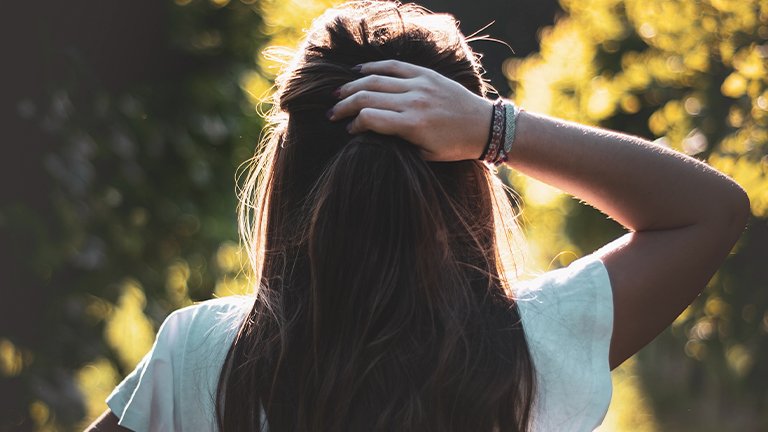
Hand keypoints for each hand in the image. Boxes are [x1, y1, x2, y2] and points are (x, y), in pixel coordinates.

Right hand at [328, 60, 492, 160]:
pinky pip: (394, 66)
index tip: (349, 131)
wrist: (484, 126)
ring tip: (338, 94)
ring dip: (352, 86)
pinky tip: (358, 72)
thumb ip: (398, 145)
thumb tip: (371, 136)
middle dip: (344, 106)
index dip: (353, 125)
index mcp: (413, 125)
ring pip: (376, 80)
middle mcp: (414, 101)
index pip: (370, 119)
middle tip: (332, 113)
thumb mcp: (425, 155)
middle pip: (367, 97)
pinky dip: (373, 67)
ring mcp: (420, 85)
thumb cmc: (454, 147)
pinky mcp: (426, 75)